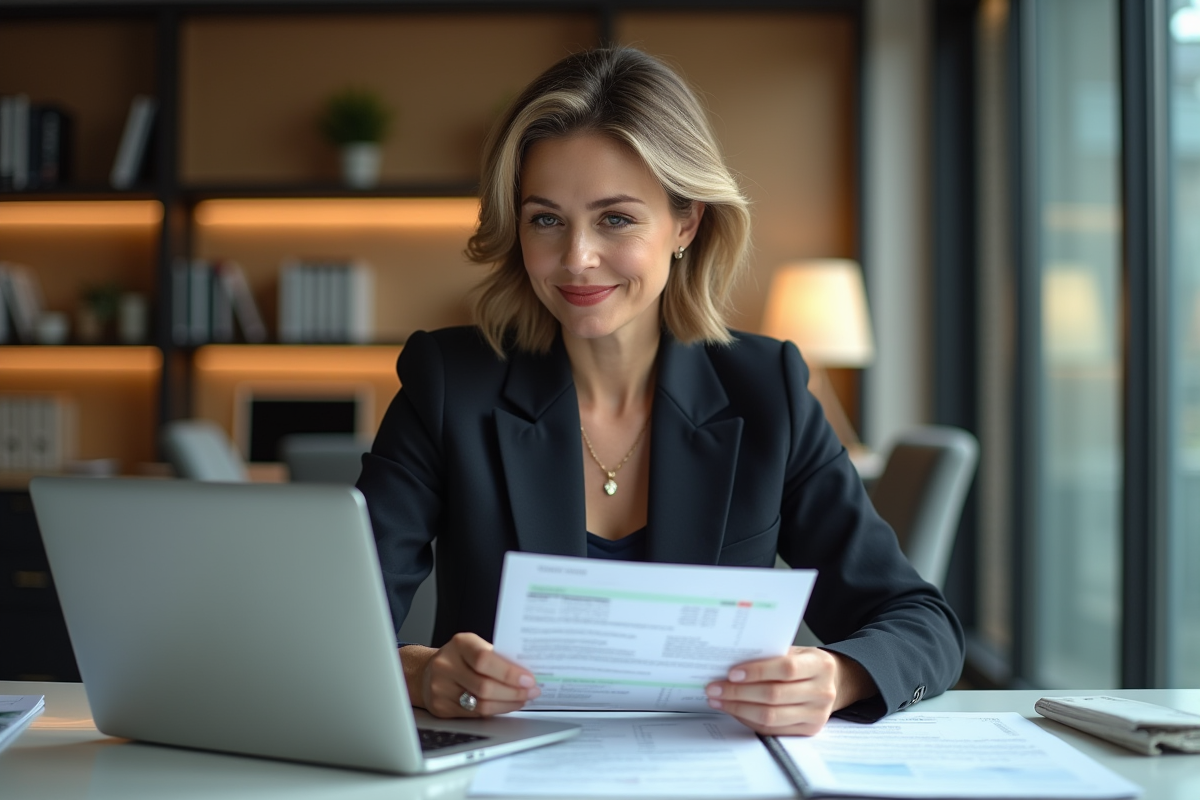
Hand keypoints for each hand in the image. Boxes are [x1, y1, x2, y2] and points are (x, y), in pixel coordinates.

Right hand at [400, 633, 540, 717]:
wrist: (427, 671)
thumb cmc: (460, 658)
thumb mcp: (475, 647)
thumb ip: (497, 657)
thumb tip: (527, 673)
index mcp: (460, 644)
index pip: (485, 659)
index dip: (509, 672)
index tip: (529, 679)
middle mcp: (446, 665)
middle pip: (485, 686)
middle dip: (514, 692)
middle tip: (532, 691)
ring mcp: (441, 688)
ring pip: (481, 704)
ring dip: (507, 704)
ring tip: (523, 699)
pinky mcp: (441, 708)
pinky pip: (474, 714)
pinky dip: (495, 711)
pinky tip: (506, 705)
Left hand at [704, 646, 873, 734]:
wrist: (832, 683)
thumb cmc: (806, 664)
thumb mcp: (796, 651)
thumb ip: (771, 655)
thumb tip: (730, 662)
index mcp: (820, 665)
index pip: (786, 669)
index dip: (757, 671)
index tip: (731, 673)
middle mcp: (822, 691)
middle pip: (774, 695)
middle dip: (738, 692)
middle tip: (714, 687)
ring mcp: (817, 714)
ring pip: (770, 716)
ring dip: (738, 708)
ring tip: (718, 700)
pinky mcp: (808, 730)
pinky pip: (771, 729)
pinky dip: (748, 719)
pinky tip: (734, 710)